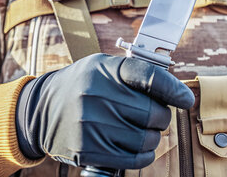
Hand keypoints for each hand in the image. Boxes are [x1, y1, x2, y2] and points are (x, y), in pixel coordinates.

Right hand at [15, 53, 194, 169]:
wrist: (40, 110)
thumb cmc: (83, 86)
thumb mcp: (103, 68)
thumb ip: (136, 74)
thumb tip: (177, 94)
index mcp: (103, 69)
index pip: (148, 77)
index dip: (173, 89)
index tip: (185, 100)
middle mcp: (94, 95)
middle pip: (153, 113)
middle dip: (161, 117)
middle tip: (154, 116)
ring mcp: (89, 124)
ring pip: (146, 139)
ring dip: (152, 138)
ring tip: (141, 131)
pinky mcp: (87, 150)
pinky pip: (133, 159)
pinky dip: (143, 155)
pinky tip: (138, 147)